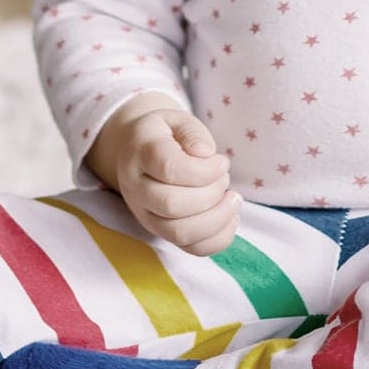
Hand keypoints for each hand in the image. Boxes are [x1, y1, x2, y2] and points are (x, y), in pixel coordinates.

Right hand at [113, 107, 239, 255]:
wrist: (138, 152)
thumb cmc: (165, 135)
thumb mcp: (177, 120)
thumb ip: (192, 132)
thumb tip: (205, 154)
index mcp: (141, 153)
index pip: (168, 168)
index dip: (203, 169)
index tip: (222, 161)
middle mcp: (136, 188)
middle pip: (172, 204)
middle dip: (211, 192)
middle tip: (224, 177)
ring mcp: (145, 214)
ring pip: (179, 233)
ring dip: (217, 218)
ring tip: (232, 198)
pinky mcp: (161, 232)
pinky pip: (190, 248)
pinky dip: (217, 239)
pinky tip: (230, 217)